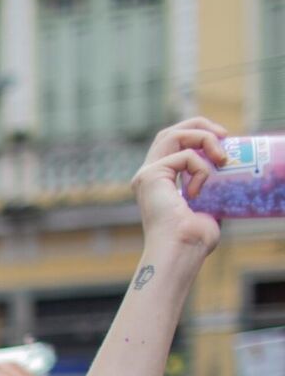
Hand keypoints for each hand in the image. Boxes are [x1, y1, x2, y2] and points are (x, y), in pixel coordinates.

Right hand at [131, 117, 228, 255]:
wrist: (181, 249)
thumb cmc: (194, 238)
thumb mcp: (209, 205)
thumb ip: (212, 187)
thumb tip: (230, 176)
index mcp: (158, 183)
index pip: (173, 144)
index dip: (198, 136)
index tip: (222, 144)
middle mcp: (148, 176)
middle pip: (169, 132)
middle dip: (199, 126)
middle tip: (224, 135)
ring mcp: (146, 175)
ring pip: (173, 134)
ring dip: (203, 138)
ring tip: (221, 157)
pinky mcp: (150, 175)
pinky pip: (185, 156)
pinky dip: (200, 169)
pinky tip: (198, 190)